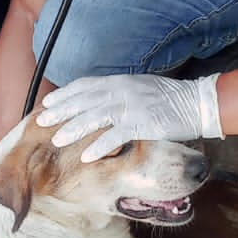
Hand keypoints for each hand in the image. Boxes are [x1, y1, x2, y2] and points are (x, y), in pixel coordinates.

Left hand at [37, 73, 222, 161]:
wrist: (196, 103)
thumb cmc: (168, 98)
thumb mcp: (139, 88)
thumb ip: (119, 93)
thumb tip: (100, 100)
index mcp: (119, 81)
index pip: (85, 86)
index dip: (64, 94)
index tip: (48, 103)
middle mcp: (121, 91)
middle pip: (84, 101)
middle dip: (61, 112)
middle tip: (42, 123)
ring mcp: (131, 107)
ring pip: (95, 117)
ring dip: (74, 129)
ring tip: (57, 140)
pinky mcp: (142, 124)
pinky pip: (116, 136)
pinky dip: (100, 146)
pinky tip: (87, 156)